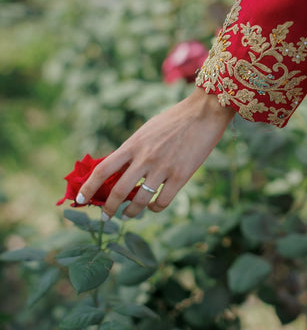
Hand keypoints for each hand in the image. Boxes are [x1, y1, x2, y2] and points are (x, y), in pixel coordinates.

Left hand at [76, 87, 235, 218]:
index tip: (80, 199)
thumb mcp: (145, 131)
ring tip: (128, 215)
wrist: (203, 113)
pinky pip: (162, 202)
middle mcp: (144, 158)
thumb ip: (132, 150)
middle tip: (105, 216)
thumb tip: (117, 170)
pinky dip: (154, 208)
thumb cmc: (173, 121)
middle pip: (118, 191)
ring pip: (139, 201)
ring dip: (131, 213)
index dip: (88, 187)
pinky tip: (153, 206)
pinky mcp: (181, 176)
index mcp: (133, 145)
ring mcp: (163, 168)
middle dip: (108, 208)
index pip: (103, 169)